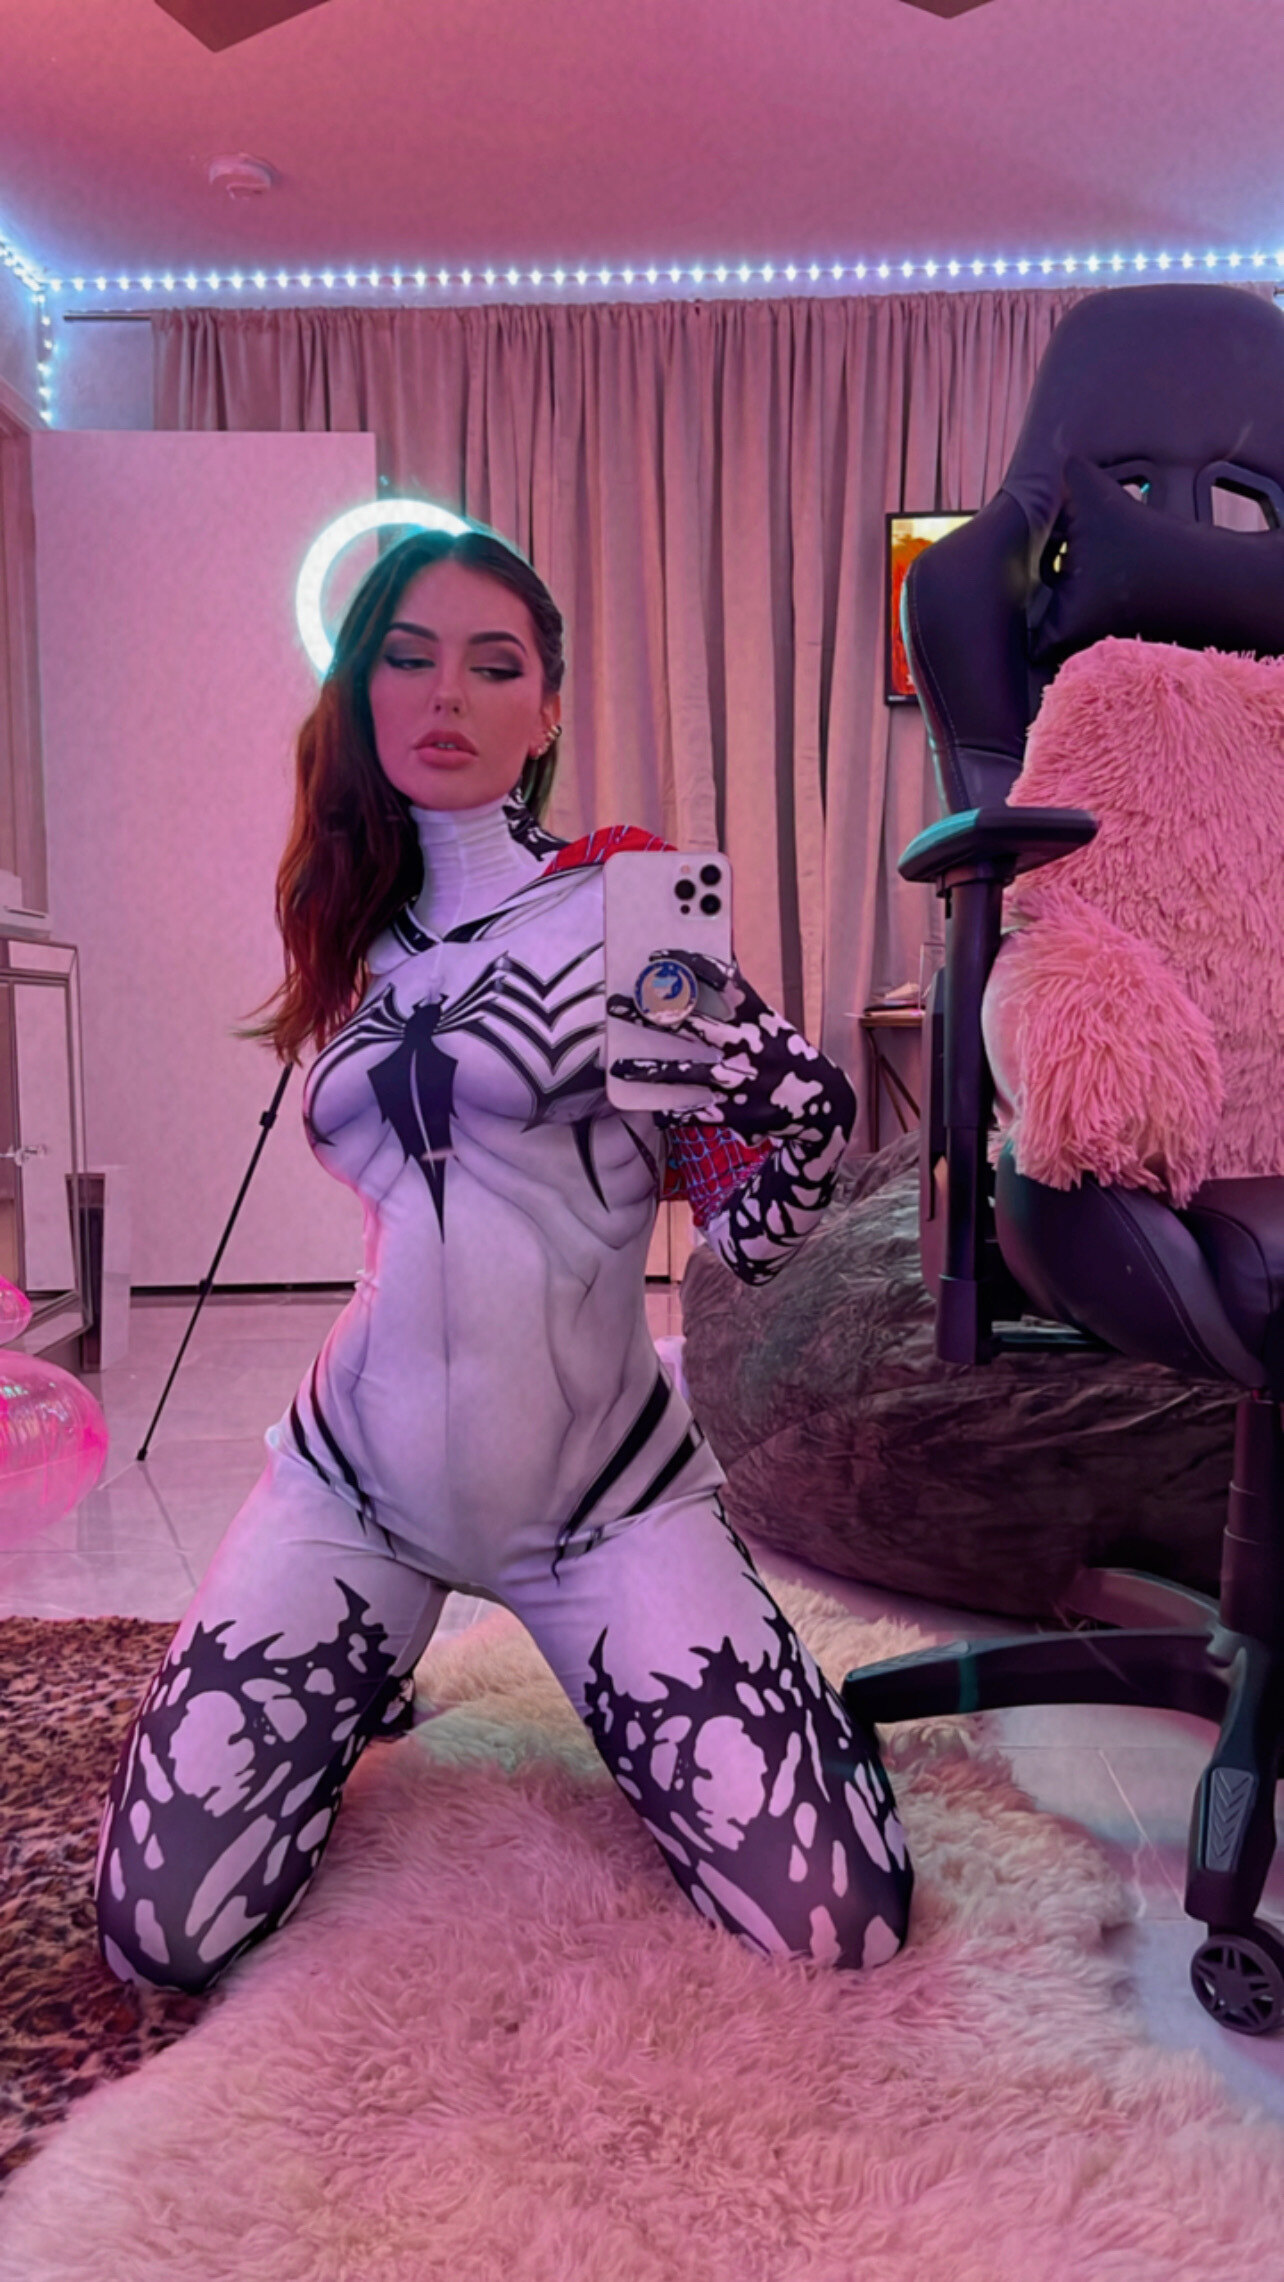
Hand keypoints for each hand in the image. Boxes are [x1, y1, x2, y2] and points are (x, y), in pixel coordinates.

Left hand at [608, 949, 853, 1150]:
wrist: (826, 1106)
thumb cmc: (787, 1056)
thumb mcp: (772, 1024)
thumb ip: (739, 1004)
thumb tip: (709, 963)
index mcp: (760, 1018)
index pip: (724, 980)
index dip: (690, 964)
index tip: (657, 956)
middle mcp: (750, 1046)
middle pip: (694, 1024)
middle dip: (652, 1013)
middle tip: (617, 1003)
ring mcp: (744, 1081)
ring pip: (688, 1072)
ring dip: (650, 1068)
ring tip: (619, 1065)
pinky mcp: (741, 1114)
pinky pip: (699, 1112)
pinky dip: (675, 1111)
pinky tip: (655, 1108)